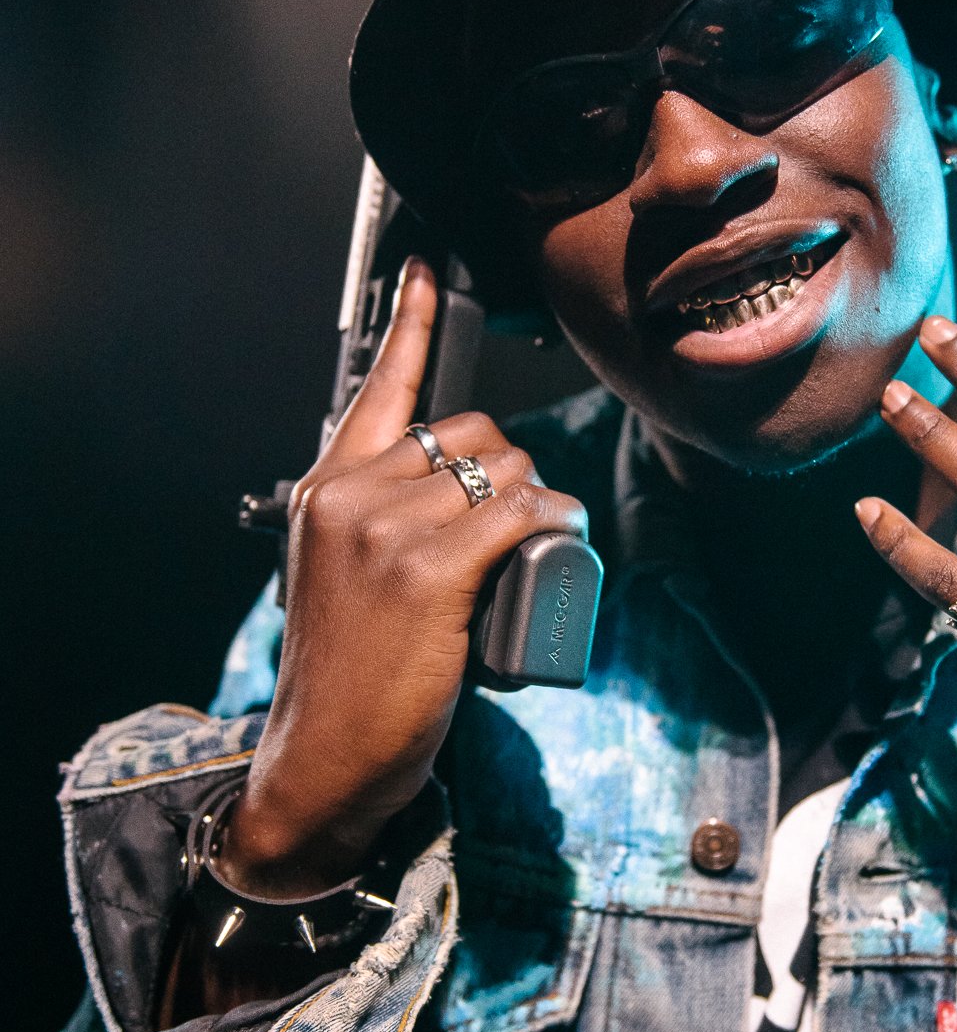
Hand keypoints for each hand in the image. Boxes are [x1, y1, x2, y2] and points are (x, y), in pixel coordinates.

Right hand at [223, 258, 587, 895]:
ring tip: (531, 552)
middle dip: (507, 470)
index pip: (378, 389)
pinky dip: (551, 521)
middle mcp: (349, 495)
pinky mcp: (428, 569)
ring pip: (499, 470)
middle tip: (514, 530)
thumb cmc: (348, 680)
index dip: (412, 325)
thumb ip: (378, 527)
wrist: (323, 760)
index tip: (428, 271)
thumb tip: (464, 502)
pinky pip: (518, 513)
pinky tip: (558, 539)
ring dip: (535, 501)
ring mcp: (386, 529)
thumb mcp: (345, 580)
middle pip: (466, 433)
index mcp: (325, 492)